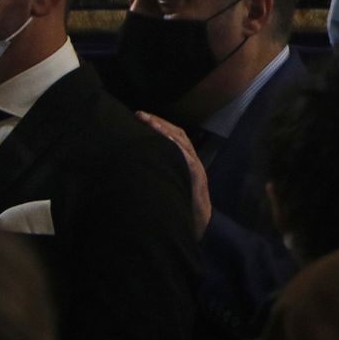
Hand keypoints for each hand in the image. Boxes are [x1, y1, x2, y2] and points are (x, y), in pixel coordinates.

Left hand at [138, 111, 211, 238]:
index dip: (159, 126)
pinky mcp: (196, 177)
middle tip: (140, 114)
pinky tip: (164, 138)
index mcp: (184, 163)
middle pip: (177, 134)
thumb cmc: (182, 208)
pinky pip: (186, 157)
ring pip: (181, 142)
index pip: (173, 138)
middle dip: (159, 122)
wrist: (200, 225)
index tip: (141, 118)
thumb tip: (139, 168)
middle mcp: (191, 162)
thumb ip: (162, 175)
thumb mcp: (171, 186)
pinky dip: (176, 146)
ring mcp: (194, 168)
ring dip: (164, 129)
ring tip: (148, 120)